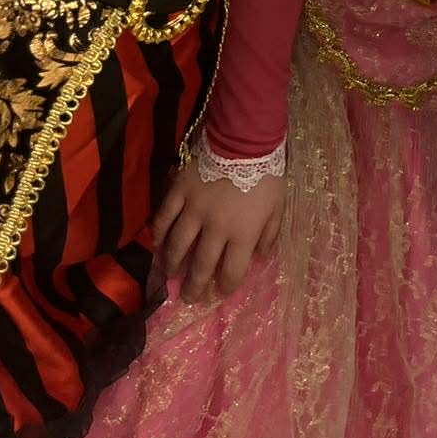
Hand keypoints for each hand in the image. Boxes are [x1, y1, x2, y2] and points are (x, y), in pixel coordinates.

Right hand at [152, 157, 285, 302]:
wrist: (244, 139)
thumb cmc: (265, 174)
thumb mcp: (277, 207)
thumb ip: (269, 235)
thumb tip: (260, 258)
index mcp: (243, 233)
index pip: (231, 271)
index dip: (225, 287)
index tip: (219, 293)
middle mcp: (216, 228)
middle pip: (202, 265)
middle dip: (195, 286)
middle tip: (189, 298)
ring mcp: (194, 210)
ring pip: (178, 246)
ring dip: (174, 265)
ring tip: (171, 276)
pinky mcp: (179, 192)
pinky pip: (164, 218)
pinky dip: (159, 234)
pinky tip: (158, 246)